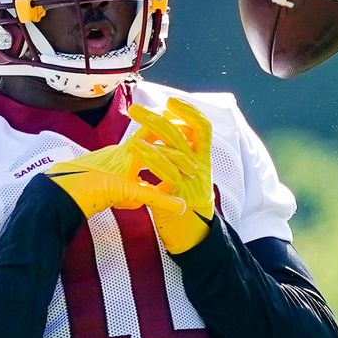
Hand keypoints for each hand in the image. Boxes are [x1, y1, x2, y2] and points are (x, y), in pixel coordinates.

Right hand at [45, 142, 184, 218]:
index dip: (168, 130)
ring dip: (177, 165)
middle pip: (158, 138)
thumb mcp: (115, 187)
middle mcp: (124, 153)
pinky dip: (164, 201)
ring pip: (156, 159)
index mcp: (122, 151)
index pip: (149, 133)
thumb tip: (148, 196)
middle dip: (179, 141)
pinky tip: (180, 208)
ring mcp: (122, 166)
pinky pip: (147, 192)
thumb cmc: (82, 188)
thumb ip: (135, 188)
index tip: (186, 130)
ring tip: (194, 174)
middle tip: (197, 148)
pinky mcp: (120, 184)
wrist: (60, 192)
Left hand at [126, 97, 213, 253]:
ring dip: (153, 129)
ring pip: (176, 146)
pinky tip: (136, 147)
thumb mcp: (182, 178)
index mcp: (203, 159)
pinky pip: (167, 171)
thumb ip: (176, 159)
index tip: (171, 101)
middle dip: (159, 116)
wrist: (193, 237)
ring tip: (134, 119)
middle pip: (183, 131)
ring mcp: (192, 179)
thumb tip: (160, 138)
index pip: (203, 127)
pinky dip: (152, 156)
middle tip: (136, 107)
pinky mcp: (181, 193)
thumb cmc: (184, 205)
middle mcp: (201, 166)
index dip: (189, 111)